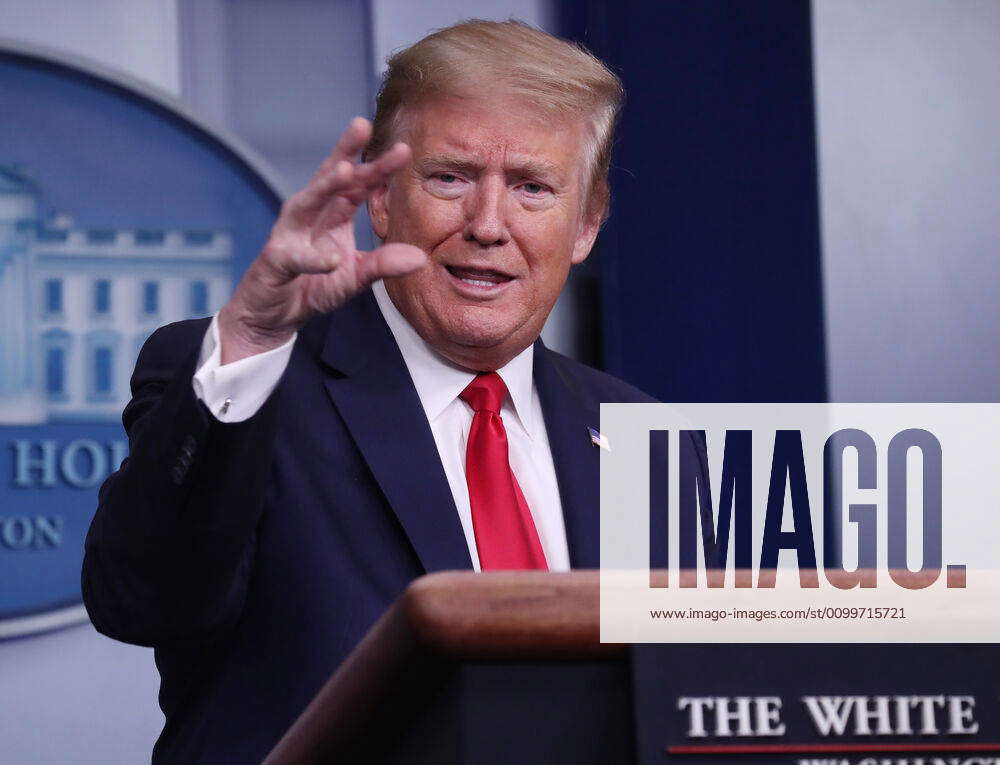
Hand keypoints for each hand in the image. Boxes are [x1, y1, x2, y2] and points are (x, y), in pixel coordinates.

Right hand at [217, 117, 425, 363]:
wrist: (272, 315)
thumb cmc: (313, 288)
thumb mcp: (354, 278)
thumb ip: (382, 265)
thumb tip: (419, 257)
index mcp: (332, 215)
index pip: (356, 185)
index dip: (377, 167)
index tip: (402, 149)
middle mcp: (308, 216)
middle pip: (328, 179)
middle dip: (346, 153)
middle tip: (364, 125)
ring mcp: (288, 236)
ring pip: (305, 203)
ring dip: (325, 186)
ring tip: (347, 171)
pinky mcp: (274, 263)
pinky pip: (296, 258)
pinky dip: (315, 258)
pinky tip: (333, 259)